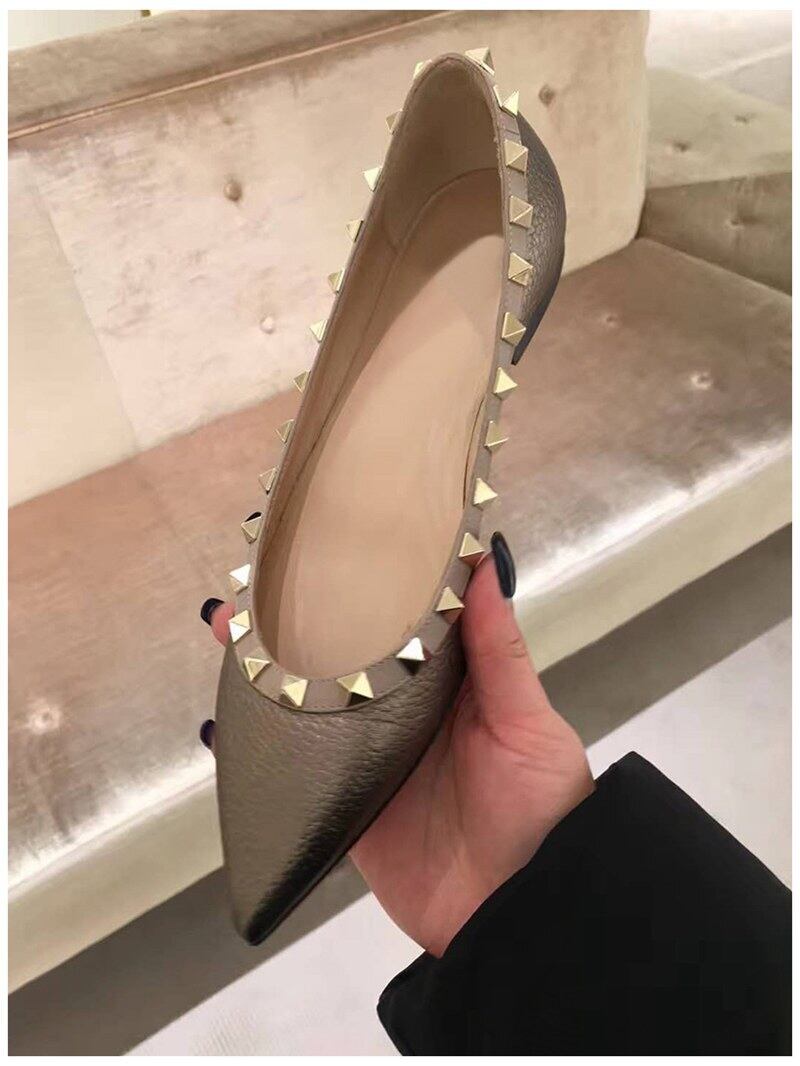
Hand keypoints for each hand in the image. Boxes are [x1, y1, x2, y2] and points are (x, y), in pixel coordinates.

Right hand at [201, 539, 593, 957]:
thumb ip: (500, 652)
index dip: (367, 581)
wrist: (515, 916)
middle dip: (298, 620)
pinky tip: (226, 722)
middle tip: (250, 587)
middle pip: (344, 653)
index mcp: (451, 680)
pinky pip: (297, 768)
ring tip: (226, 632)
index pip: (402, 616)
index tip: (329, 541)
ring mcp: (372, 755)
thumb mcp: (528, 724)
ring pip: (311, 701)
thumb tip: (488, 566)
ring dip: (268, 671)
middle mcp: (406, 709)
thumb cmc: (542, 812)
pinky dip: (258, 746)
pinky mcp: (346, 802)